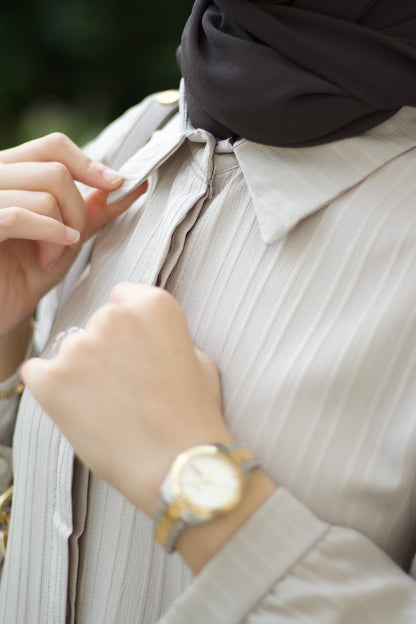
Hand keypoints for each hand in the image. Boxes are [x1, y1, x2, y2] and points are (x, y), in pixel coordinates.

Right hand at [0, 133, 146, 375]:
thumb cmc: (27, 273)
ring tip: (51, 257)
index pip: (53, 146)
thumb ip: (94, 209)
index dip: (88, 163)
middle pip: (56, 169)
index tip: (117, 184)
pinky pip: (20, 217)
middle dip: (77, 210)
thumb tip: (136, 184)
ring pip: (45, 194)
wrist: (3, 310)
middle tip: (72, 241)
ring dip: (62, 232)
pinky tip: (48, 257)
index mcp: (13, 171)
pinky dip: (48, 235)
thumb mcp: (66, 236)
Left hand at [21, 283, 232, 517]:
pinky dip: (51, 390)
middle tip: (122, 386)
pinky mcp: (52, 380)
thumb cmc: (194, 416)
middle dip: (103, 349)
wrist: (179, 465)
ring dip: (79, 372)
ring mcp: (80, 347)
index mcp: (152, 305)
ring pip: (67, 350)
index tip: (130, 349)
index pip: (121, 297)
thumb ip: (167, 337)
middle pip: (94, 324)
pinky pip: (36, 373)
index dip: (126, 329)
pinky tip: (77, 409)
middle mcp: (113, 317)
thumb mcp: (199, 360)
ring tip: (106, 406)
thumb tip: (147, 340)